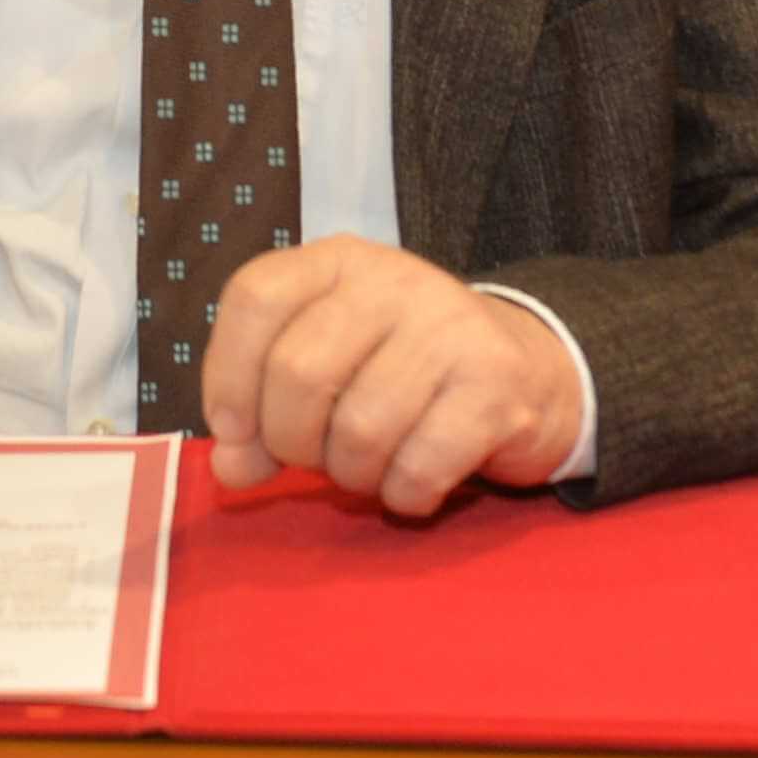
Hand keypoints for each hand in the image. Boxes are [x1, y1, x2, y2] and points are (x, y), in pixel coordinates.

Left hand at [197, 236, 584, 517]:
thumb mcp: (326, 373)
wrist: (529, 373)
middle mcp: (394, 279)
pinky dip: (404, 496)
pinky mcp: (495, 383)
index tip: (236, 430)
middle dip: (291, 443)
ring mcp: (451, 326)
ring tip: (372, 466)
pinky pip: (418, 468)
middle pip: (299, 373)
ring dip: (353, 476)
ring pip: (359, 431)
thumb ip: (262, 415)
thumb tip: (230, 468)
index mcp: (338, 261)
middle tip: (318, 456)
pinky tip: (416, 483)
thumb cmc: (404, 373)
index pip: (255, 296)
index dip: (228, 375)